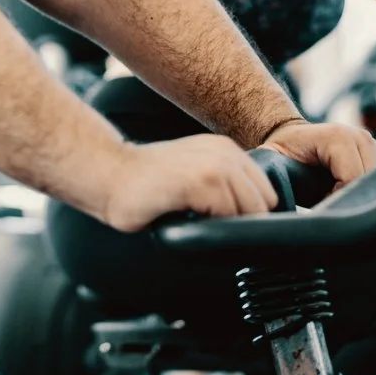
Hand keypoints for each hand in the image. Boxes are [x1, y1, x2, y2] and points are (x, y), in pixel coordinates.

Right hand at [100, 134, 278, 231]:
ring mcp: (214, 165)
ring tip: (192, 215)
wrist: (111, 174)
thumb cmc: (147, 183)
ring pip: (248, 212)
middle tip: (204, 219)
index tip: (220, 218)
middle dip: (240, 219)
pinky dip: (210, 224)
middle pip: (262, 204)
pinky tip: (184, 213)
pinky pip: (228, 215)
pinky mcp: (200, 181)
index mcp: (225, 150)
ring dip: (223, 223)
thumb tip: (249, 217)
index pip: (264, 192)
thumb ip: (223, 186)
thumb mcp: (194, 174)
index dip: (247, 212)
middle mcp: (224, 152)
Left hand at [260, 120, 375, 190]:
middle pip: (369, 181)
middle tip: (330, 200)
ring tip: (337, 192)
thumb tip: (277, 202)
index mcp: (338, 137)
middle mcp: (359, 137)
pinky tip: (350, 188)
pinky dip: (369, 188)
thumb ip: (279, 175)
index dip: (339, 197)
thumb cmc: (282, 155)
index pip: (353, 179)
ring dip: (361, 192)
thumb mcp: (275, 161)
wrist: (291, 138)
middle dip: (351, 196)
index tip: (322, 201)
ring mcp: (371, 143)